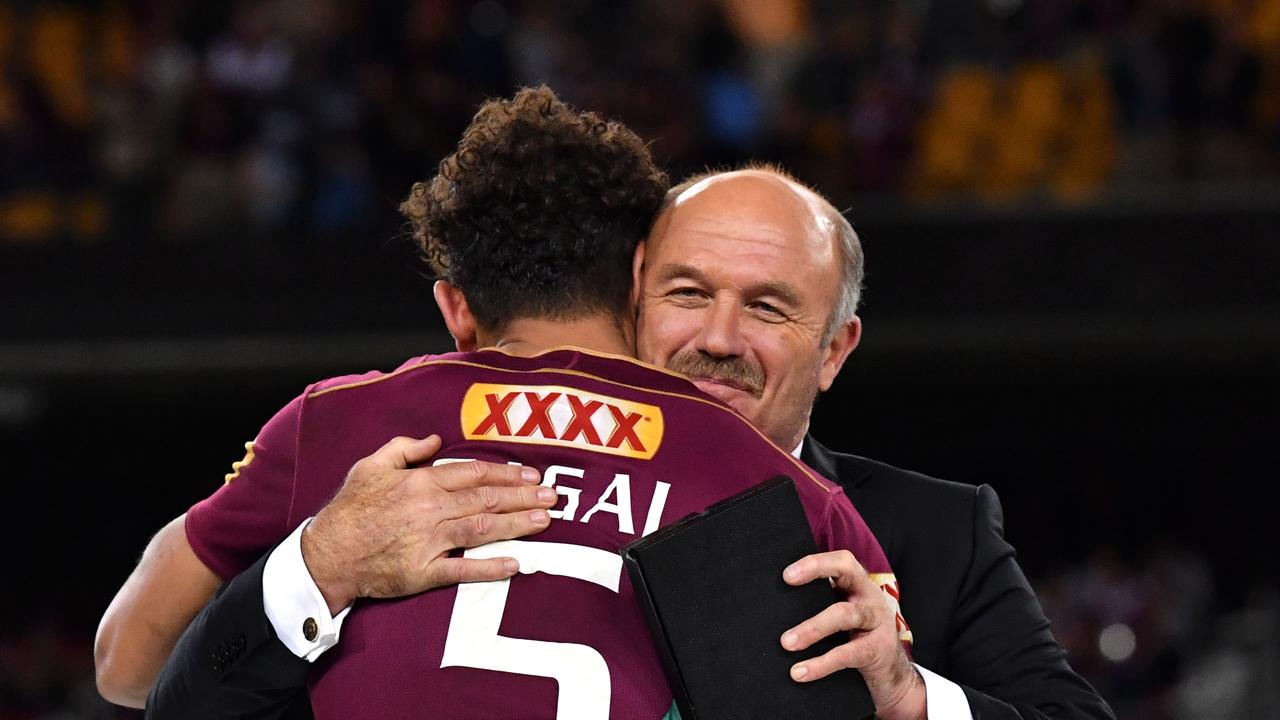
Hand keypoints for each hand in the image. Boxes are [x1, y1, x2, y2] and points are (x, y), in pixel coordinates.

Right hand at [301, 435, 555, 613]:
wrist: (326, 555)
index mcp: (420, 482)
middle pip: (485, 500)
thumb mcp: (371, 466)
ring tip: (545, 522)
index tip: (531, 474)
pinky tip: (516, 564)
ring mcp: (428, 542)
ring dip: (516, 525)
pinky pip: (462, 570)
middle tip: (552, 496)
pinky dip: (489, 568)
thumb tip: (436, 439)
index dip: (505, 472)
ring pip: (481, 529)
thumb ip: (405, 448)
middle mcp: (429, 510)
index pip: (473, 473)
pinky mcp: (422, 572)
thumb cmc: (349, 509)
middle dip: (522, 496)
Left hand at [780, 550, 925, 719]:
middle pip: (847, 573)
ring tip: (787, 642)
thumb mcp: (844, 613)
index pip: (841, 560)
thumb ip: (820, 602)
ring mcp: (876, 622)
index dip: (816, 562)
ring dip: (812, 627)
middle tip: (785, 583)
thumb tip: (775, 604)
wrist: (892, 673)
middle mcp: (869, 597)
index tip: (787, 574)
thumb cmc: (856, 636)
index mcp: (858, 585)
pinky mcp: (876, 650)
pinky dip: (820, 664)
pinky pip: (846, 654)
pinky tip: (800, 672)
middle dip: (816, 571)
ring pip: (844, 614)